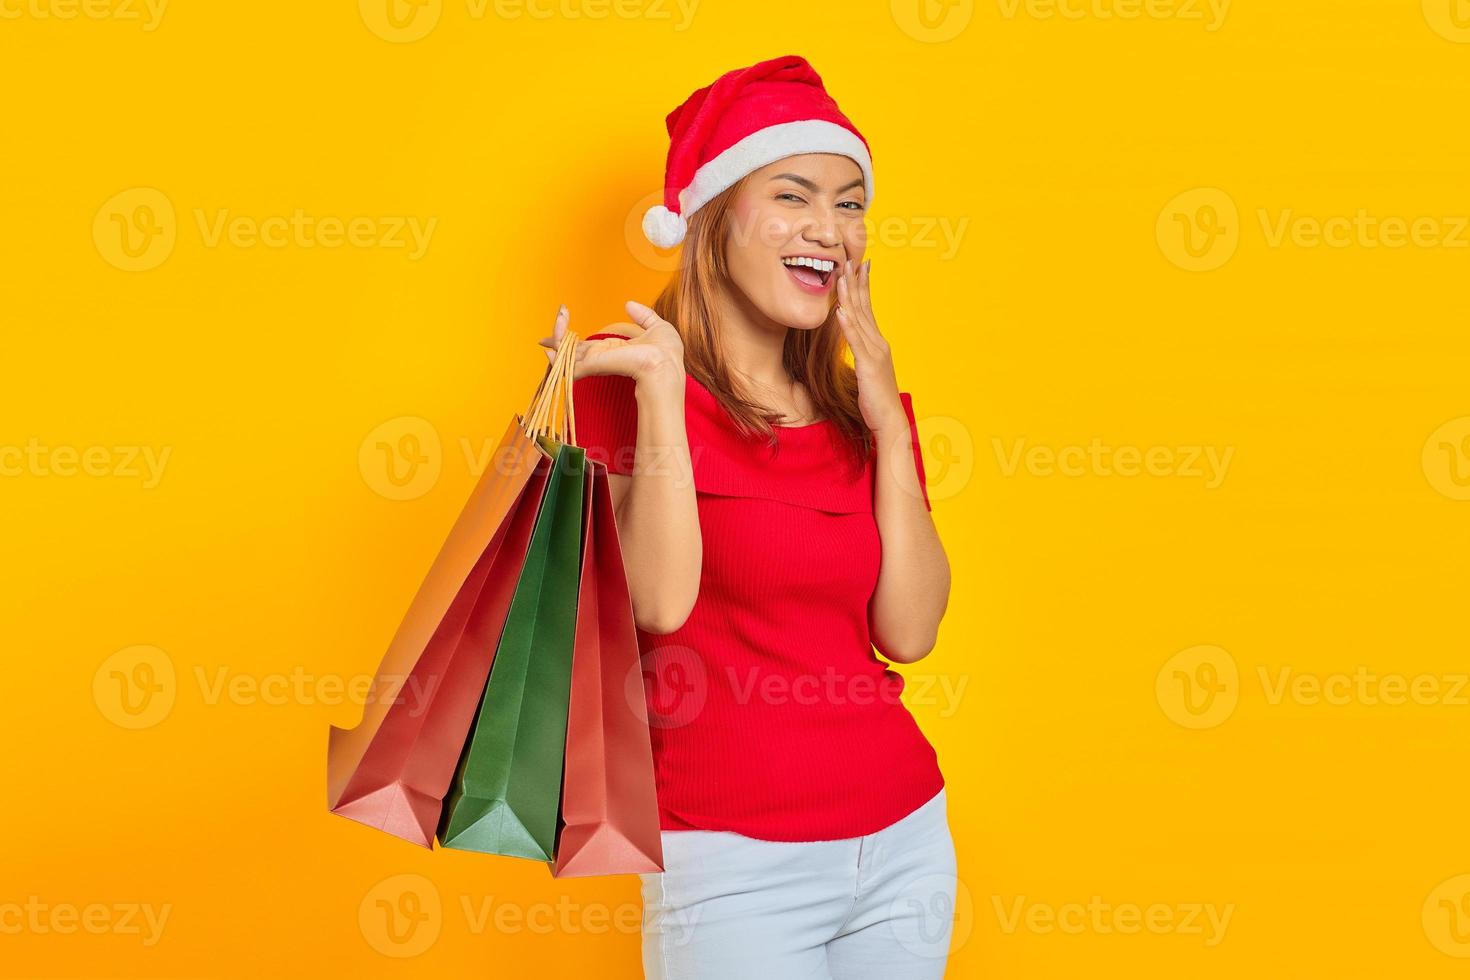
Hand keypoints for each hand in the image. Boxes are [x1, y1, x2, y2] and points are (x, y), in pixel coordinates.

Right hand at [538, 300, 684, 387]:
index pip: (585, 346)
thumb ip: (643, 316)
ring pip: (565, 353)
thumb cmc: (666, 353)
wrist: (664, 363)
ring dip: (556, 338)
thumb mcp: (657, 327)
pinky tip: (548, 346)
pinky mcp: (592, 365)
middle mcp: (601, 358)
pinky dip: (556, 353)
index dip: (572, 335)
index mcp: (614, 350)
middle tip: (553, 323)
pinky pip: (566, 362)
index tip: (561, 317)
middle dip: (558, 336)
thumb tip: (629, 304)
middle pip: (571, 350)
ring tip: (552, 326)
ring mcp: (595, 362)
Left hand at [835, 258, 906, 433]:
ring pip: (859, 319)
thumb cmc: (877, 399)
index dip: (862, 286)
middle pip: (865, 306)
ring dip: (849, 295)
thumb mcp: (867, 371)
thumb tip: (853, 343)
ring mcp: (874, 353)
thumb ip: (862, 354)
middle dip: (856, 281)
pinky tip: (840, 310)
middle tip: (850, 258)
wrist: (889, 420)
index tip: (858, 265)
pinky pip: (855, 341)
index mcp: (877, 343)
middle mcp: (878, 343)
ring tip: (841, 276)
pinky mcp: (868, 365)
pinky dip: (847, 324)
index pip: (868, 308)